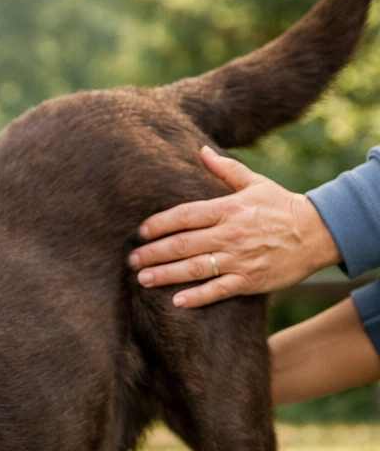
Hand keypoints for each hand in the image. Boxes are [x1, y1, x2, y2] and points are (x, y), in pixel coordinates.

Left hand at [128, 146, 340, 307]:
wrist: (318, 233)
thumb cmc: (282, 206)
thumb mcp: (255, 183)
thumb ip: (225, 170)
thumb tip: (201, 150)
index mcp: (228, 209)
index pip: (184, 215)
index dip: (159, 224)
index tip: (140, 232)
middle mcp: (230, 234)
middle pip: (183, 243)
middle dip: (153, 252)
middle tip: (131, 260)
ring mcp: (239, 258)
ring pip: (195, 267)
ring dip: (166, 274)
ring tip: (143, 279)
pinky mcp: (250, 280)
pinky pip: (218, 290)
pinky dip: (197, 296)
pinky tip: (176, 301)